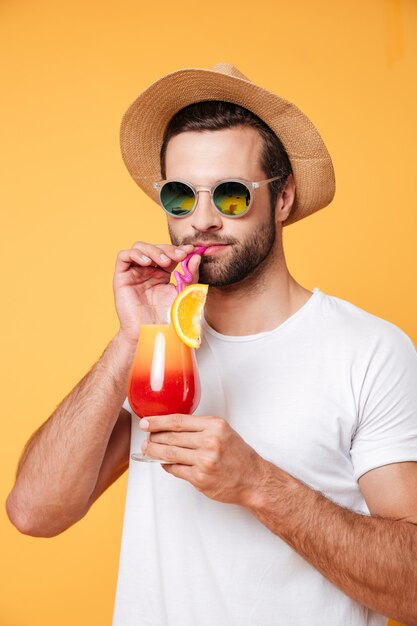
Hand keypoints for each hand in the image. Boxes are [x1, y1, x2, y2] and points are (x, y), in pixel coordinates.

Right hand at [113, 242, 201, 345]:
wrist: (153, 332)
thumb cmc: (169, 317)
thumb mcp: (184, 293)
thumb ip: (191, 275)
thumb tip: (195, 256)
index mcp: (161, 273)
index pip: (168, 253)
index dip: (178, 249)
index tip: (191, 250)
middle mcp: (147, 271)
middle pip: (154, 247)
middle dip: (168, 249)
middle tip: (179, 256)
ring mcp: (134, 273)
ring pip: (139, 247)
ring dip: (153, 250)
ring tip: (164, 262)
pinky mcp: (121, 277)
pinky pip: (123, 256)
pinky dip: (135, 254)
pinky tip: (147, 263)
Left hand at [140, 414, 265, 505]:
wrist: (253, 479)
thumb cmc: (238, 455)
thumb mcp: (223, 431)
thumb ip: (200, 427)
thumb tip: (171, 426)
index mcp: (215, 426)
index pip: (178, 421)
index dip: (158, 421)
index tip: (146, 422)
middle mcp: (210, 442)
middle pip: (171, 437)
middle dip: (154, 437)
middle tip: (146, 438)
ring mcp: (204, 461)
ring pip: (170, 453)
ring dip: (154, 452)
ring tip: (148, 450)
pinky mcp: (200, 478)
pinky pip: (175, 470)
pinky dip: (166, 466)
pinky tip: (164, 463)